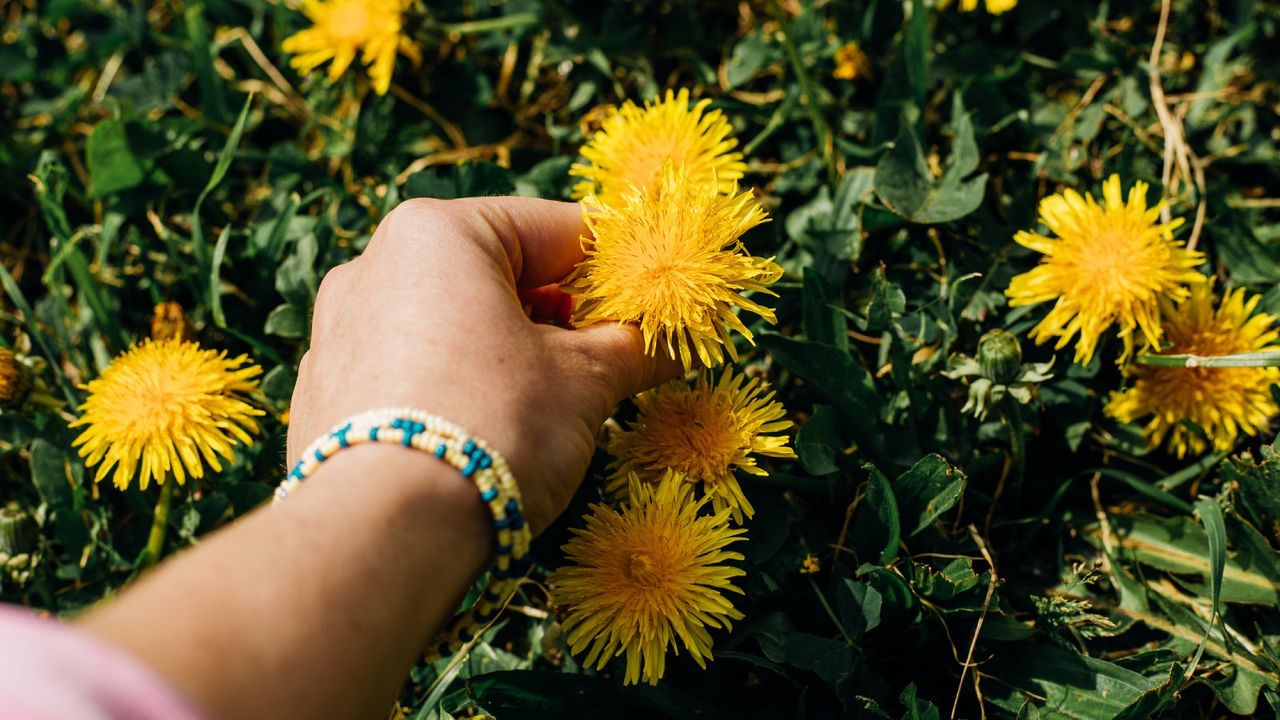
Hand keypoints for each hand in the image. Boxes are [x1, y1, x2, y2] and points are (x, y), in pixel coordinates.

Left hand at [286, 197, 675, 534]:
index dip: (616, 268)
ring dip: (508, 352)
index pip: (555, 228)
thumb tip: (681, 342)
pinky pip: (409, 370)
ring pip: (451, 324)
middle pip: (498, 274)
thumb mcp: (586, 383)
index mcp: (437, 233)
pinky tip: (486, 435)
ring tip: (551, 406)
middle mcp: (374, 265)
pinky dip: (455, 387)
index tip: (656, 304)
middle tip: (610, 361)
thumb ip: (637, 348)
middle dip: (560, 316)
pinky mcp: (324, 394)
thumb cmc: (494, 428)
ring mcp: (338, 331)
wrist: (383, 535)